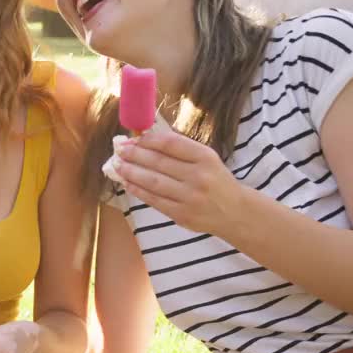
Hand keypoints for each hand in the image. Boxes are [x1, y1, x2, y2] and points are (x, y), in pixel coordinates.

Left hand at [107, 130, 246, 235]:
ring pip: (153, 181)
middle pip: (159, 162)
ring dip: (131, 172)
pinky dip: (138, 190)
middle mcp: (198, 176)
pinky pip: (154, 200)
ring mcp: (190, 197)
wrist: (235, 212)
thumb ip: (181, 149)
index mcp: (205, 157)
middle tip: (120, 149)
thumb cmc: (216, 180)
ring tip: (118, 165)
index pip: (171, 144)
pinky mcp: (181, 214)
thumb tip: (146, 138)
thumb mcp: (207, 159)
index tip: (134, 138)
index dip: (148, 140)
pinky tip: (128, 183)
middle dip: (135, 154)